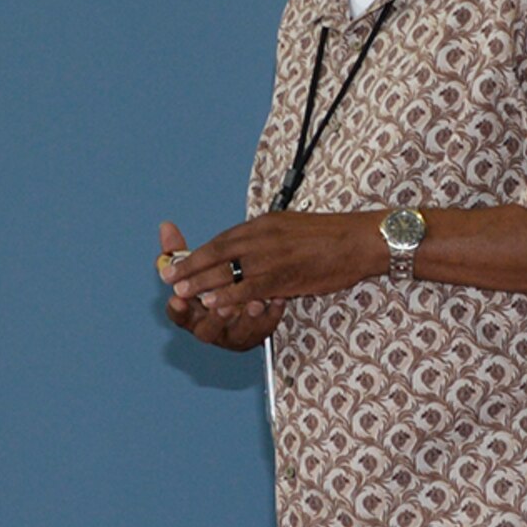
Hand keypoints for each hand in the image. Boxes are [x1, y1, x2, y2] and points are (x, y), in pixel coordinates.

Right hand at [158, 220, 284, 350]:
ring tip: (256, 304)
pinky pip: (267, 326)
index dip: (177, 309)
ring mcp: (237, 333)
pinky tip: (278, 300)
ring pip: (241, 331)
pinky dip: (272, 313)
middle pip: (208, 330)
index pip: (179, 316)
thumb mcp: (196, 271)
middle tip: (218, 305)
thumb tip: (166, 226)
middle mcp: (212, 328)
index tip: (177, 299)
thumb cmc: (214, 289)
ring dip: (248, 318)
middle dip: (215, 317)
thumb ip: (181, 253)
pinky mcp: (260, 331)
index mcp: (192, 315)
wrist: (244, 310)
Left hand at [163, 210, 382, 312]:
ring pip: (228, 271)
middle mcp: (262, 237)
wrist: (358, 241)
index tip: (179, 262)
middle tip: (168, 279)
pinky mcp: (284, 276)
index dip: (198, 253)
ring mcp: (271, 257)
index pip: (223, 239)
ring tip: (181, 293)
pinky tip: (213, 302)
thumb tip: (247, 247)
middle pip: (218, 253)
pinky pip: (250, 288)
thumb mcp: (290, 227)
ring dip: (202, 283)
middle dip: (190, 267)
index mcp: (263, 224)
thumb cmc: (329, 236)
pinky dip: (229, 296)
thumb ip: (266, 238)